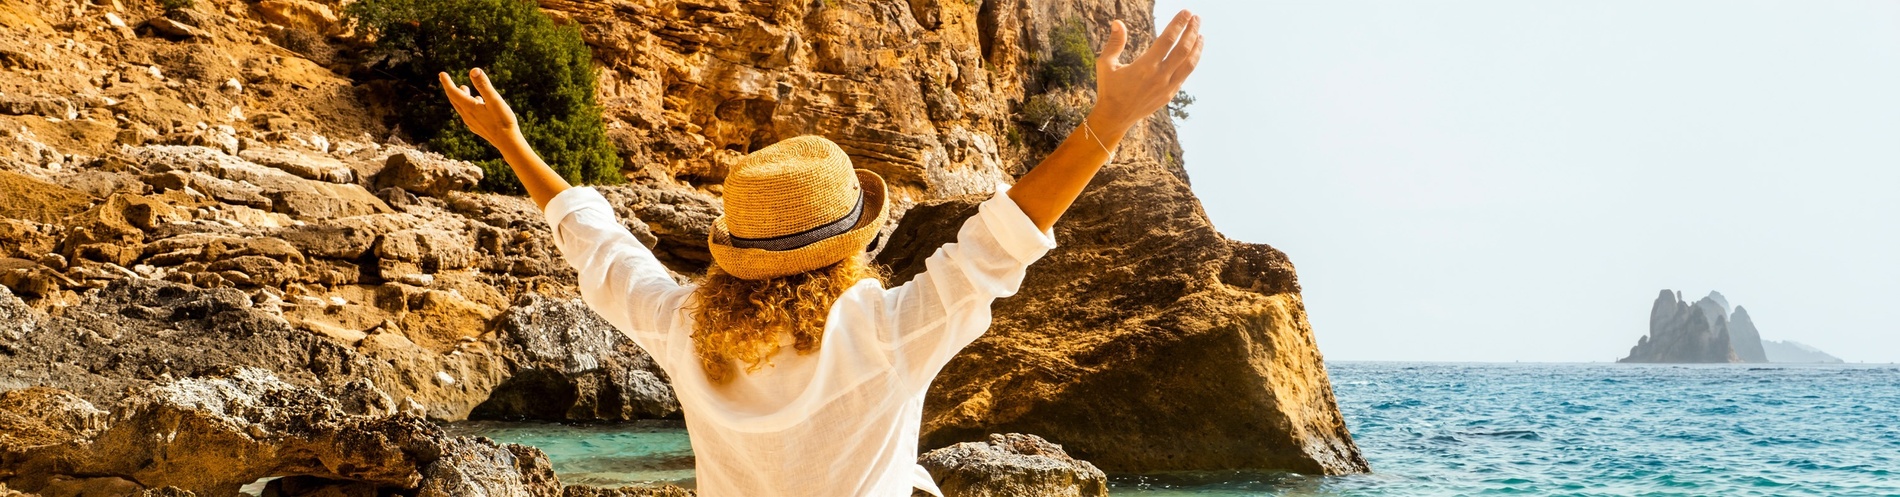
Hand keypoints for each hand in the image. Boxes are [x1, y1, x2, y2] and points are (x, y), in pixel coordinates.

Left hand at [439, 68, 520, 146]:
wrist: (507, 142)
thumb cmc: (503, 120)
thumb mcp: (494, 100)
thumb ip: (484, 85)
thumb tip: (473, 70)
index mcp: (469, 107)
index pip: (453, 92)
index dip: (447, 82)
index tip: (442, 74)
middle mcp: (467, 115)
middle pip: (454, 100)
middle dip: (450, 89)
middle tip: (446, 80)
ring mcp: (472, 123)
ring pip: (461, 107)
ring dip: (460, 97)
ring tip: (464, 88)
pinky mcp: (477, 127)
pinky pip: (468, 114)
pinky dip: (468, 105)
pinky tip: (477, 103)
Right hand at [1090, 10, 1203, 132]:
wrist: (1115, 117)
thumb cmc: (1109, 88)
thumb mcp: (1105, 64)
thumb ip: (1114, 43)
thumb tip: (1117, 22)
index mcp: (1145, 66)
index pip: (1168, 40)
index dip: (1178, 24)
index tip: (1186, 12)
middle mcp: (1159, 76)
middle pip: (1183, 49)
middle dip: (1192, 31)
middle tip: (1196, 18)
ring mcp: (1167, 87)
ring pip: (1189, 63)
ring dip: (1197, 47)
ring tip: (1201, 34)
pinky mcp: (1169, 95)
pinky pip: (1185, 75)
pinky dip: (1192, 62)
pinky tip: (1193, 53)